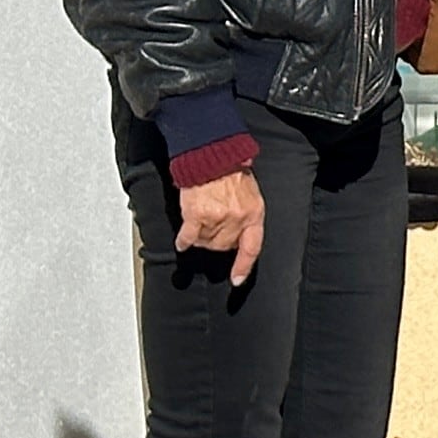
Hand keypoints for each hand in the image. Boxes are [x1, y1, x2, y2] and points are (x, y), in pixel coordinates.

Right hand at [177, 168, 266, 283]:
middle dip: (217, 241)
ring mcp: (217, 218)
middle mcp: (237, 219)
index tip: (236, 280)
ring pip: (205, 242)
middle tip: (212, 228)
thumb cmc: (232, 175)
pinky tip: (183, 242)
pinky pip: (189, 237)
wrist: (213, 158)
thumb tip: (237, 238)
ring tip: (200, 222)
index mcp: (254, 214)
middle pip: (224, 246)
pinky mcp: (197, 215)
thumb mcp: (250, 196)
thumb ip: (246, 217)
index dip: (243, 266)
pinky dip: (184, 241)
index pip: (252, 248)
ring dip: (201, 237)